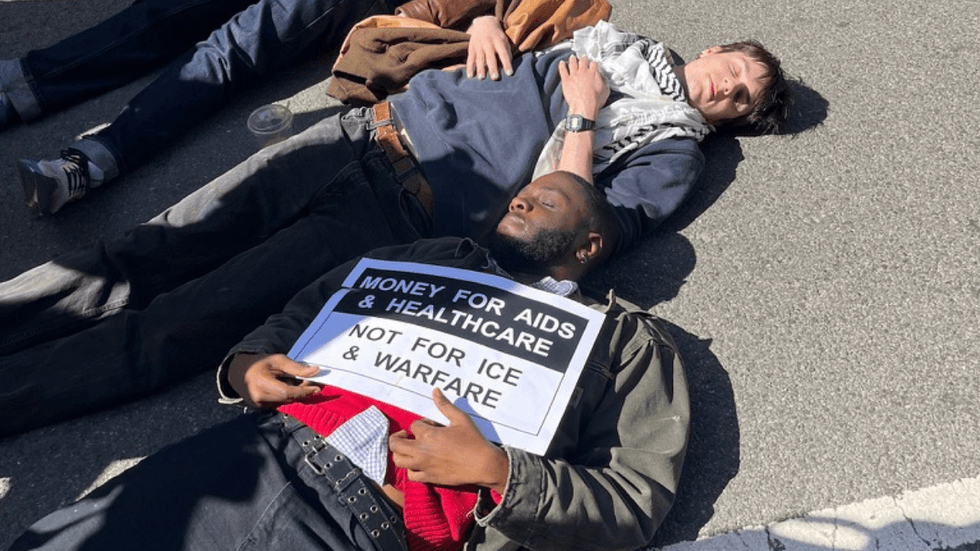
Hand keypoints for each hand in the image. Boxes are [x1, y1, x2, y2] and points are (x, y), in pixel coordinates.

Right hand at [227, 353, 321, 408]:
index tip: (317, 388)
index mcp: (262, 383)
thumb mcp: (277, 360)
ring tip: (293, 381)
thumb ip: (296, 367)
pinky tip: (283, 386)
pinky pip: (278, 404)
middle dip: (301, 392)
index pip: (287, 392)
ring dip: (293, 394)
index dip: (304, 391)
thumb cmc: (259, 364)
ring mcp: (258, 405)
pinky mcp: (259, 408)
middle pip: (288, 399)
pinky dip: (284, 397)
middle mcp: (259, 397)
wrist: (238, 372)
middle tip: (310, 383)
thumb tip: (315, 371)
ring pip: (284, 402)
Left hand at [389, 389, 508, 492]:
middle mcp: (422, 451)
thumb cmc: (473, 440)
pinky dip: (411, 469)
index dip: (422, 424)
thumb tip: (435, 390)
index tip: (433, 426)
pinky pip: (411, 475)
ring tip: (409, 449)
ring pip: (399, 460)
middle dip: (398, 437)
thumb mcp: (460, 418)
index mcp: (428, 434)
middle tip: (407, 436)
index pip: (413, 426)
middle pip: (396, 444)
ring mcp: (424, 465)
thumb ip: (445, 405)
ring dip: (401, 453)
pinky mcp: (429, 477)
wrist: (483, 465)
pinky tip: (419, 464)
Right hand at [465, 16, 512, 80]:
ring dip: (480, 69)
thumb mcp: (504, 39)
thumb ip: (507, 51)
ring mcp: (479, 45)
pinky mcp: (471, 48)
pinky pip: (470, 59)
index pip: (503, 53)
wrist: (484, 23)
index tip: (510, 74)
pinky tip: (470, 76)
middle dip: (493, 68)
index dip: (507, 63)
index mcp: (498, 41)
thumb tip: (510, 65)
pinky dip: (469, 68)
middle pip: (491, 57)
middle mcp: (488, 43)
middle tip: (495, 78)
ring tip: (482, 78)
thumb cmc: (497, 36)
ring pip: (479, 59)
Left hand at [559, 55, 608, 119]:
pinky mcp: (566, 80)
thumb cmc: (595, 100)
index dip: (593, 63)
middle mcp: (583, 71)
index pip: (593, 64)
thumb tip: (601, 77)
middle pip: (583, 61)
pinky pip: (563, 70)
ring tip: (572, 57)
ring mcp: (574, 75)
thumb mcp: (605, 90)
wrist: (584, 106)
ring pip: (572, 63)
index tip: (592, 64)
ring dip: (572, 59)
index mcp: (593, 73)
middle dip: (583, 58)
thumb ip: (603, 81)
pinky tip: (561, 63)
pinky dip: (562, 65)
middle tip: (583, 57)